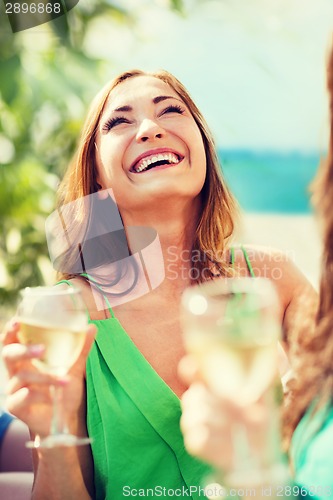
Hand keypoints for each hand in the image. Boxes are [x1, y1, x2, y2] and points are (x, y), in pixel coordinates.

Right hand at [2, 319, 95, 436]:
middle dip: (23, 350)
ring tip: (65, 380)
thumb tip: (91, 327)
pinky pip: (22, 397)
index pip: (12, 340)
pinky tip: (52, 398)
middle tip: (42, 349)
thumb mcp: (75, 367)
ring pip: (22, 377)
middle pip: (8, 355)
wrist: (66, 418)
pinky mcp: (15, 406)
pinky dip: (39, 395)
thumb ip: (81, 348)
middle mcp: (16, 371)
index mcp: (26, 358)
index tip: (17, 321)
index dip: (11, 330)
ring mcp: (14, 389)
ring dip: (45, 377)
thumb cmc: (64, 389)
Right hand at [179, 355, 270, 471]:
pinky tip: (228, 440)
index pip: (189, 370)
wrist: (264, 454)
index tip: (197, 369)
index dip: (190, 368)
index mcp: (210, 384)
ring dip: (219, 421)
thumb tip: (276, 353)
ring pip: (193, 415)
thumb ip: (264, 375)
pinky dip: (212, 439)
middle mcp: (200, 401)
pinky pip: (194, 438)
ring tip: (238, 426)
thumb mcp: (265, 394)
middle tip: (243, 408)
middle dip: (219, 402)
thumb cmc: (260, 418)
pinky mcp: (196, 444)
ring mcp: (195, 422)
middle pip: (192, 395)